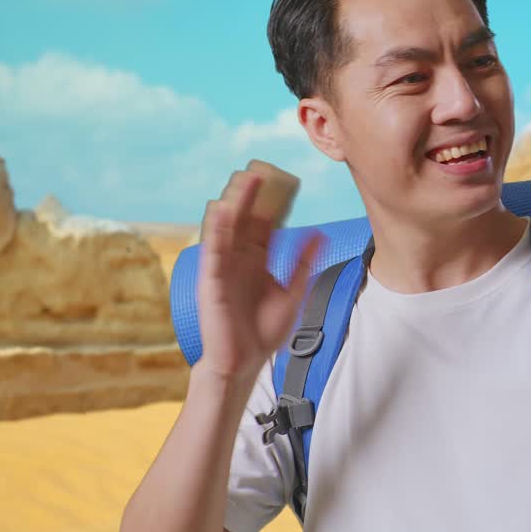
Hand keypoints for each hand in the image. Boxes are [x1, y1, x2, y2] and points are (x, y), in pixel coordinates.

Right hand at [195, 169, 323, 381]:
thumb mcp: (293, 293)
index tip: (287, 181)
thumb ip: (303, 263)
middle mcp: (240, 259)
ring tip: (246, 178)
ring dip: (236, 203)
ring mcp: (224, 268)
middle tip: (265, 168)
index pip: (266, 225)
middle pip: (247, 220)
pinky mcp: (211, 280)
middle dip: (255, 196)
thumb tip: (319, 233)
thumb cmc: (263, 332)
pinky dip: (215, 230)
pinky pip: (212, 251)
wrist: (244, 363)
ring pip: (229, 228)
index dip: (275, 204)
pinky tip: (221, 210)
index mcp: (258, 260)